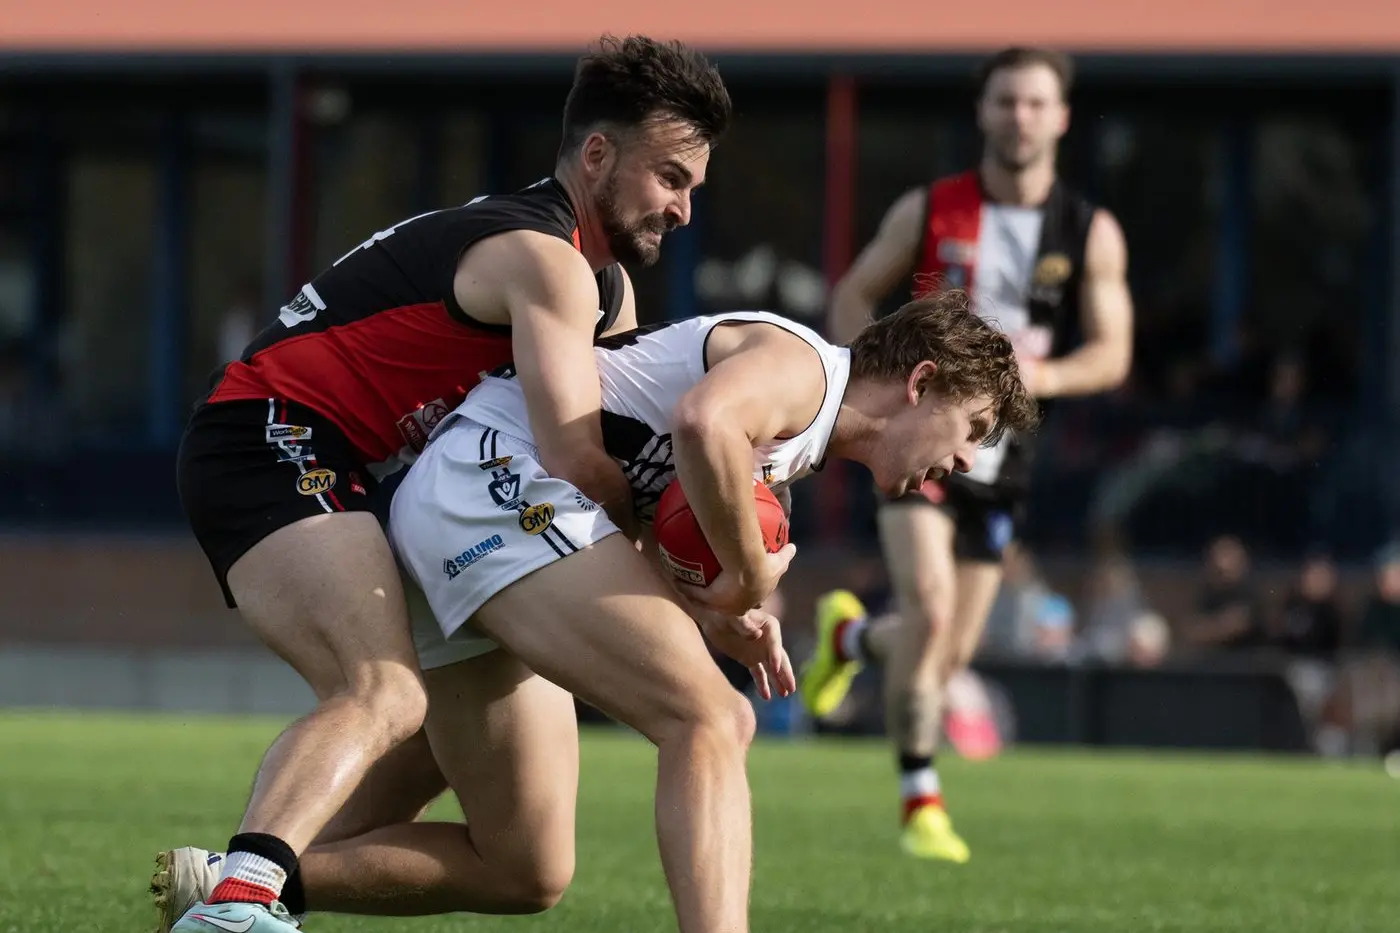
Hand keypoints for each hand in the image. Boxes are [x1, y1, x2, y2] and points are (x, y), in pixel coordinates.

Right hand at [679, 543, 796, 615]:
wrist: (749, 572)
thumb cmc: (765, 567)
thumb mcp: (779, 562)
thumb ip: (786, 555)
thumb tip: (795, 546)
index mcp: (753, 597)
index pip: (750, 600)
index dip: (748, 596)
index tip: (742, 589)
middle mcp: (737, 604)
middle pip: (728, 604)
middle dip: (724, 601)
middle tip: (716, 592)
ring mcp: (722, 603)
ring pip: (708, 601)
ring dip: (700, 597)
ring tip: (688, 587)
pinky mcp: (708, 599)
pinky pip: (693, 593)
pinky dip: (685, 587)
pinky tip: (675, 581)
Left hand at [696, 606, 795, 700]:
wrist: (712, 618)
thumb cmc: (724, 612)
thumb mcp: (733, 616)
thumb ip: (744, 625)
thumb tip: (757, 635)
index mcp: (769, 626)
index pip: (775, 642)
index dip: (775, 655)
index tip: (775, 668)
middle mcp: (768, 640)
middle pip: (779, 658)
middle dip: (785, 673)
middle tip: (791, 688)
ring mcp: (761, 651)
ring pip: (772, 669)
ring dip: (778, 682)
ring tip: (785, 695)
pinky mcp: (751, 660)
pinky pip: (759, 674)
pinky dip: (763, 685)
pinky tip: (766, 696)